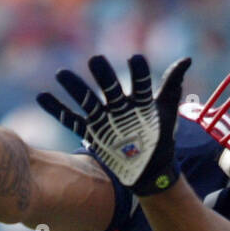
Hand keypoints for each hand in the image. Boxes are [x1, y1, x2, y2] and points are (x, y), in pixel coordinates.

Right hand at [37, 53, 189, 195]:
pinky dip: (57, 110)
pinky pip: (72, 120)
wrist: (151, 171)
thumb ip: (173, 87)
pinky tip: (42, 97)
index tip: (137, 60)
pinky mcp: (93, 134)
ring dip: (75, 88)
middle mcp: (119, 106)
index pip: (140, 82)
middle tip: (96, 62)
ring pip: (87, 101)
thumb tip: (187, 59)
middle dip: (103, 76)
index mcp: (139, 100)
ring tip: (62, 74)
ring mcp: (104, 119)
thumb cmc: (161, 139)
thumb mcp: (167, 114)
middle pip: (109, 88)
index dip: (139, 72)